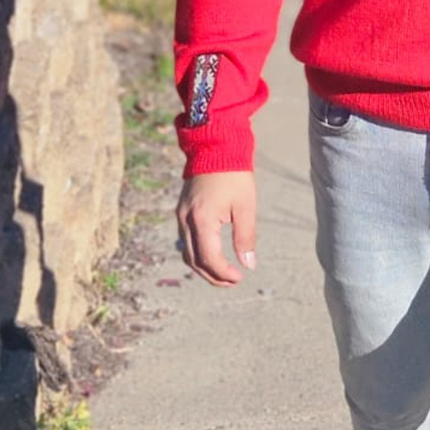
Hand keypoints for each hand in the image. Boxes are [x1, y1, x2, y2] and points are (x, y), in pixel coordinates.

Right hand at [176, 171, 257, 286]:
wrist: (215, 147)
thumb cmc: (234, 175)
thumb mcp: (245, 206)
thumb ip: (246, 237)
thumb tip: (248, 264)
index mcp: (202, 219)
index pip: (208, 258)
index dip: (223, 273)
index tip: (240, 277)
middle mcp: (186, 220)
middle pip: (194, 261)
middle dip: (213, 276)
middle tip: (233, 281)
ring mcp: (180, 216)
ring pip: (187, 253)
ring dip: (204, 267)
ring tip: (225, 274)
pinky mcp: (181, 212)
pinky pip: (186, 241)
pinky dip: (198, 254)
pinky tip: (214, 256)